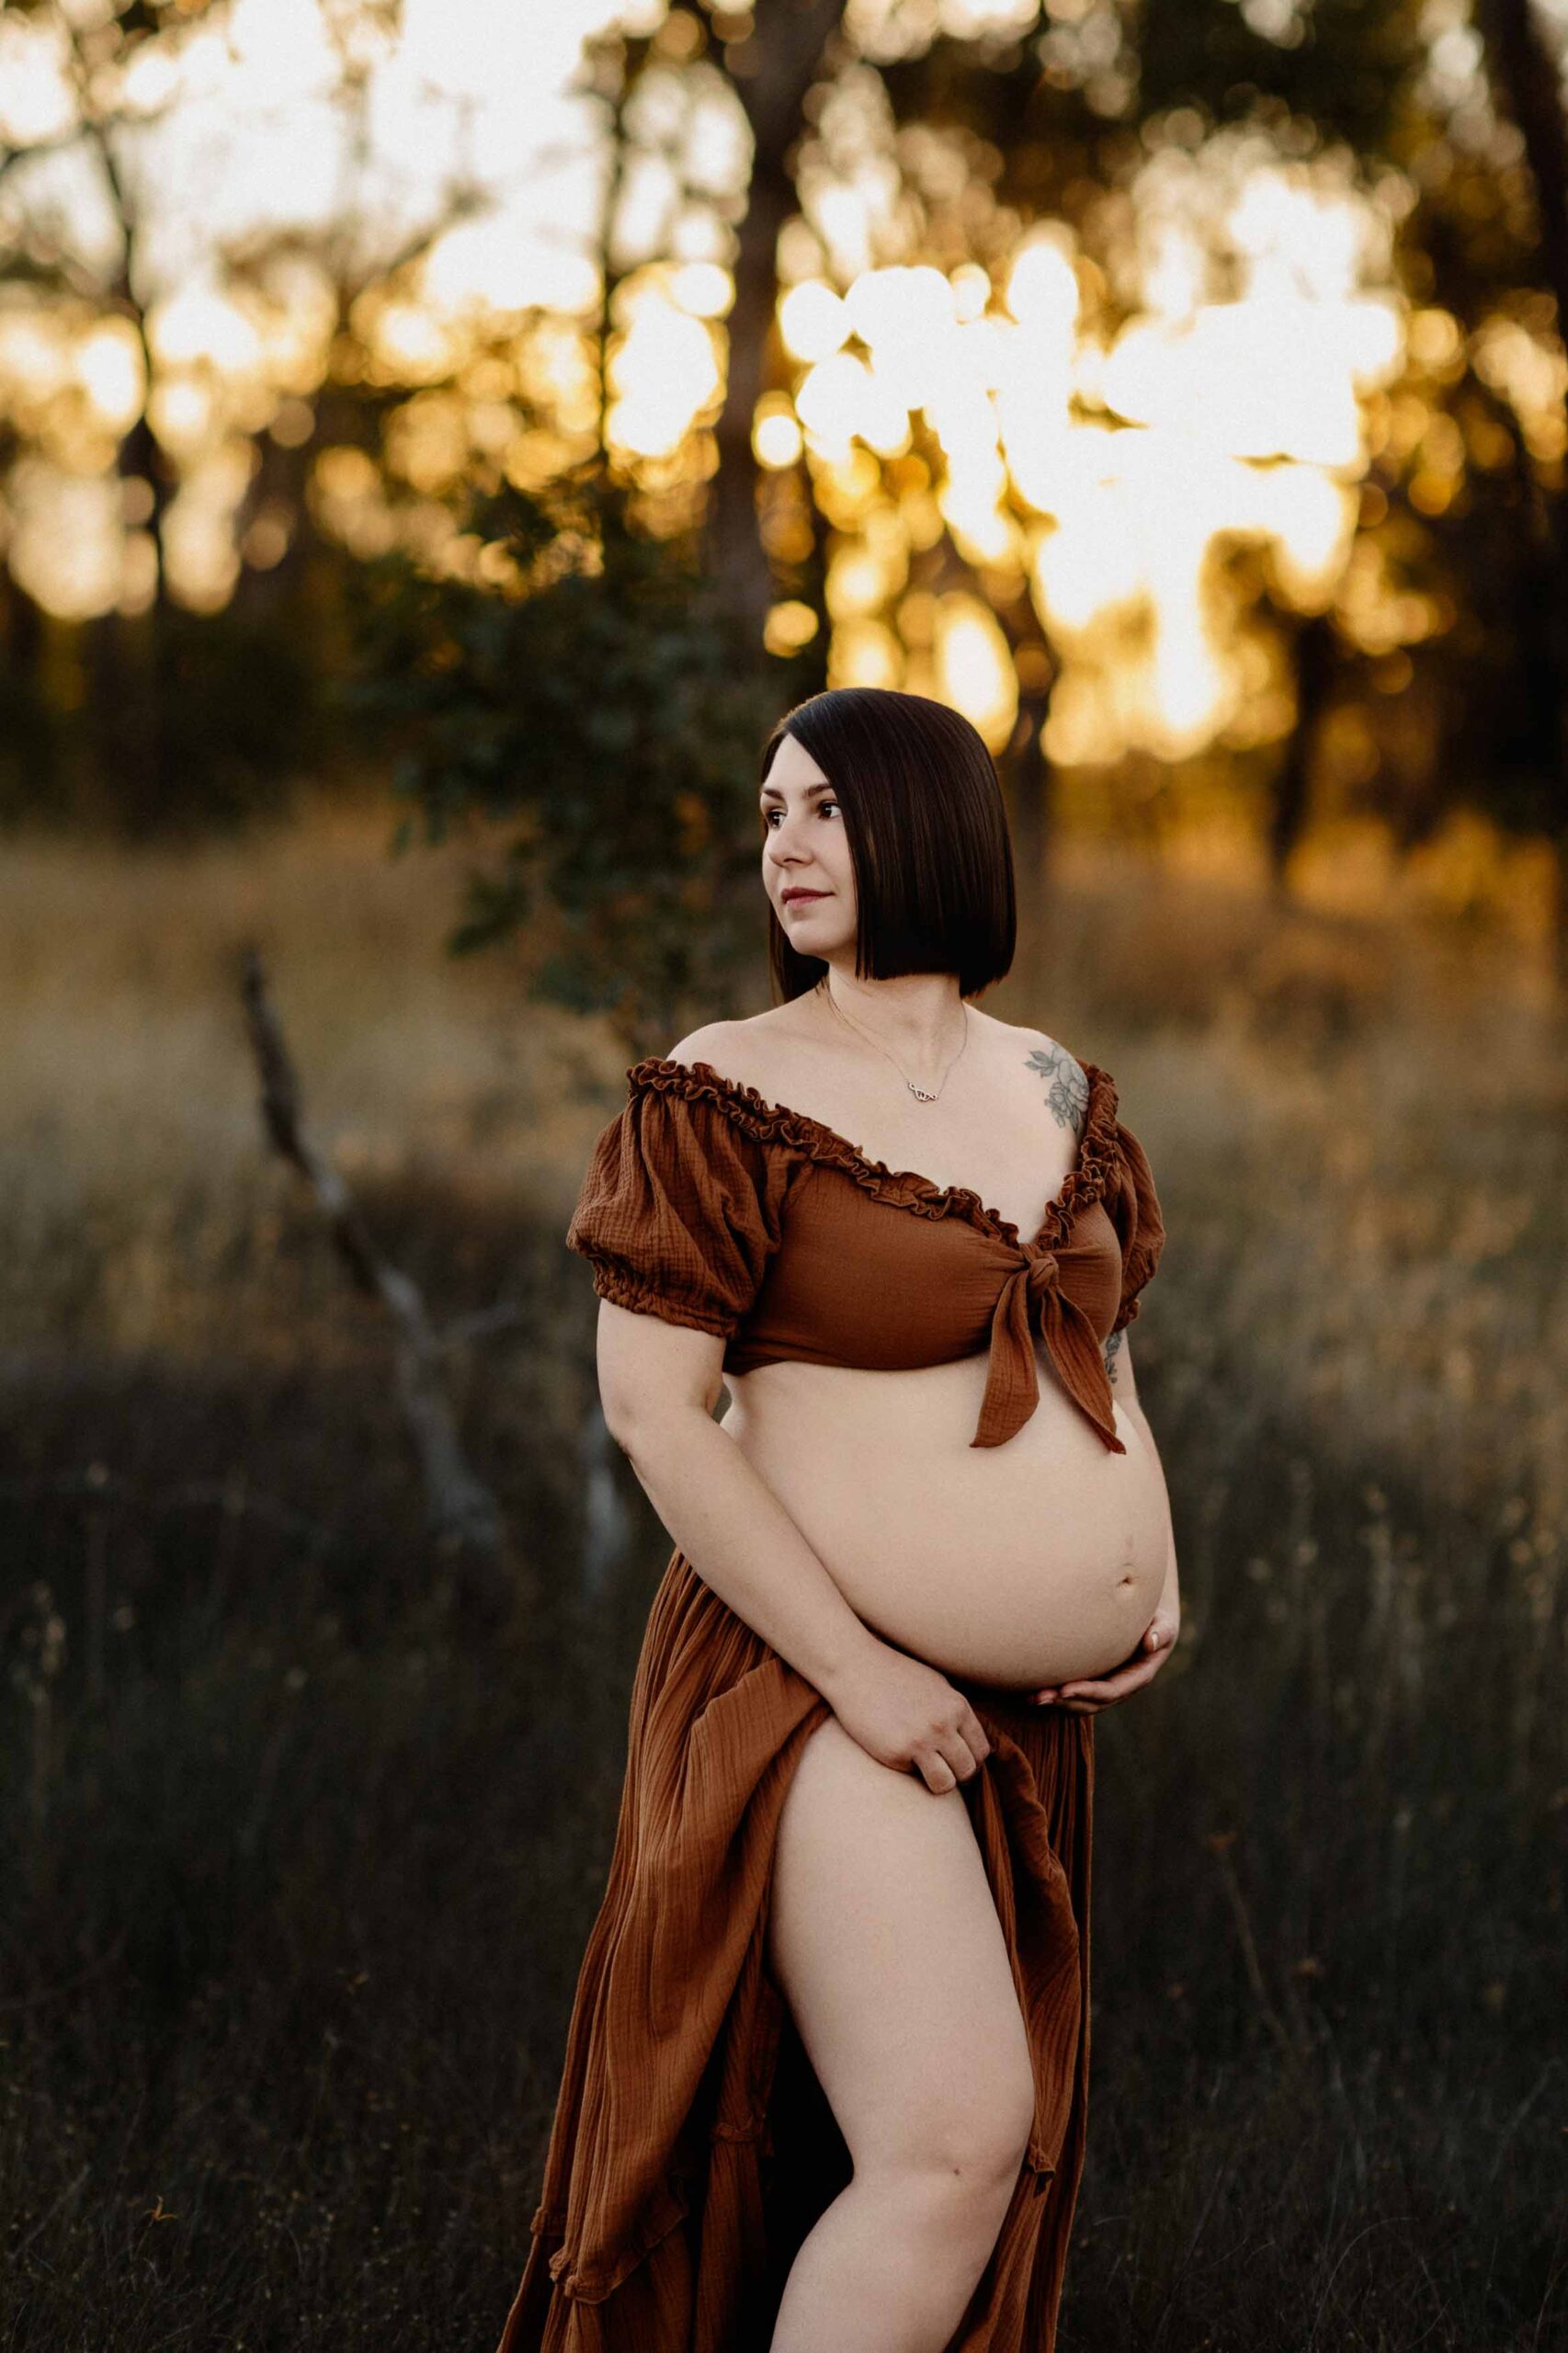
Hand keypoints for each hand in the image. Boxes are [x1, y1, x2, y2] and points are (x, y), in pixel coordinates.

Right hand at [822, 1640, 991, 1793]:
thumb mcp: (936, 1685)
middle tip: (939, 1767)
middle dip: (956, 1774)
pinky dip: (908, 1770)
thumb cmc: (894, 1675)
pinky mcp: (897, 1752)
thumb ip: (954, 1711)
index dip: (970, 1759)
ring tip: (924, 1770)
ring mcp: (922, 1739)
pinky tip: (896, 1751)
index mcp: (957, 1706)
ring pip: (948, 1783)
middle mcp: (944, 1724)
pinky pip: (915, 1777)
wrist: (855, 1667)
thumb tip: (970, 1740)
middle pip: (969, 1770)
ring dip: (938, 1782)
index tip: (954, 1759)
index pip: (982, 1750)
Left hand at [1027, 1590, 1179, 1715]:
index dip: (1087, 1692)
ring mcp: (1105, 1684)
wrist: (1152, 1617)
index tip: (1064, 1689)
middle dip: (1065, 1702)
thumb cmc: (1158, 1617)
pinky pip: (1072, 1690)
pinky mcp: (1093, 1677)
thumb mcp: (1164, 1622)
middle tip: (1038, 1697)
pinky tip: (1029, 1689)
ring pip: (1078, 1701)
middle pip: (1090, 1703)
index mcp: (1137, 1677)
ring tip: (1029, 1697)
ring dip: (1055, 1702)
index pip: (1110, 1691)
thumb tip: (1151, 1642)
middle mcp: (1120, 1686)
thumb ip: (1161, 1631)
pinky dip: (1053, 1692)